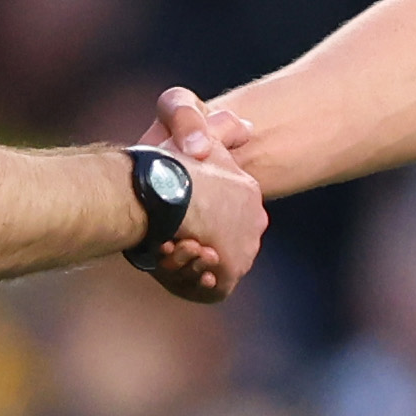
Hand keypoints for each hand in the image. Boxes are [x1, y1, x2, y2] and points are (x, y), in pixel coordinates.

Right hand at [143, 88, 265, 302]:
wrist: (163, 191)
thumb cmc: (170, 160)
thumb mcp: (198, 129)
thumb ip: (222, 127)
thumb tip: (247, 128)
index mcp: (247, 194)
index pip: (224, 216)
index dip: (197, 220)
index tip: (174, 218)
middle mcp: (253, 224)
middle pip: (221, 243)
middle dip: (194, 243)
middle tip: (169, 235)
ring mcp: (243, 252)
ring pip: (213, 267)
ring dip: (187, 261)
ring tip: (170, 245)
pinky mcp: (228, 276)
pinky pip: (211, 288)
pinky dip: (192, 281)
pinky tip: (178, 262)